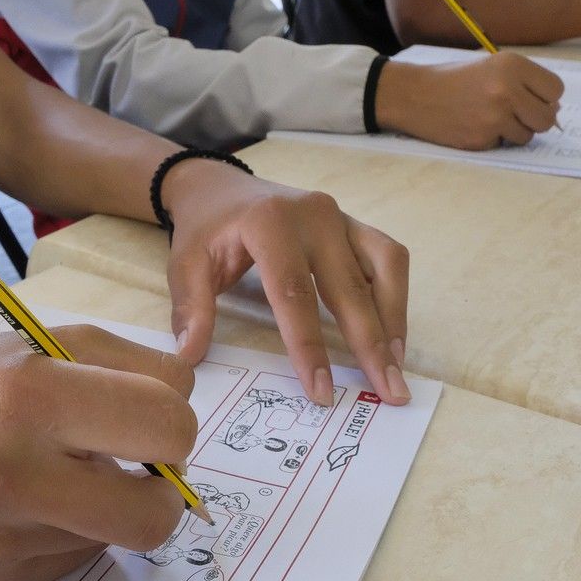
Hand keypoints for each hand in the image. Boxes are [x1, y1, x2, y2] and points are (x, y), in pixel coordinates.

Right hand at [0, 325, 196, 580]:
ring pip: (115, 539)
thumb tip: (189, 417)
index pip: (166, 427)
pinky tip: (23, 504)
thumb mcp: (47, 342)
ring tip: (52, 473)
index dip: (174, 425)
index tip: (149, 421)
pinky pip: (75, 561)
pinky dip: (67, 532)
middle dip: (162, 490)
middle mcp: (7, 473)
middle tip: (134, 466)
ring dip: (104, 506)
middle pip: (156, 516)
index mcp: (27, 396)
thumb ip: (134, 368)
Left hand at [161, 161, 412, 407]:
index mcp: (270, 223)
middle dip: (372, 345)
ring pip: (384, 267)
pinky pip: (388, 257)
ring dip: (394, 320)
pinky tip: (392, 335)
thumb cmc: (205, 228)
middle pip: (350, 287)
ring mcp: (340, 216)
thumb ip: (192, 308)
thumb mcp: (185, 263)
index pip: (295, 294)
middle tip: (389, 393)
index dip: (309, 347)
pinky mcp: (353, 223)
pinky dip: (395, 296)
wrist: (219, 186)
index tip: (321, 391)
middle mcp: (314, 216)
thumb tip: (191, 356)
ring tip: (395, 368)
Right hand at [375, 54, 563, 150]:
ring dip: (514, 131)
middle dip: (535, 119)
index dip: (546, 97)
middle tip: (516, 114)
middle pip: (547, 118)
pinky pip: (504, 145)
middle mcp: (507, 89)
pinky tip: (475, 126)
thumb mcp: (492, 67)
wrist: (414, 95)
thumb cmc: (455, 80)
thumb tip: (554, 110)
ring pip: (527, 136)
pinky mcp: (481, 138)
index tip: (531, 99)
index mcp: (512, 65)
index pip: (555, 90)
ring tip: (490, 118)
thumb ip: (524, 83)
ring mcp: (494, 116)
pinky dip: (494, 139)